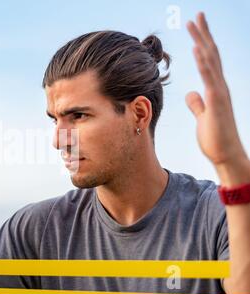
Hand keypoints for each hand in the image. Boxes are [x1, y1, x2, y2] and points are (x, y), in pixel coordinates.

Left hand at [186, 12, 246, 166]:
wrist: (226, 154)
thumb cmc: (215, 137)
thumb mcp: (203, 116)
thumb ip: (198, 104)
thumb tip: (192, 93)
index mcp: (215, 88)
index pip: (208, 60)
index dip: (201, 43)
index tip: (195, 28)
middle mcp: (220, 86)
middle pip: (211, 54)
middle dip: (203, 34)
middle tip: (197, 15)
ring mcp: (220, 92)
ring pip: (211, 61)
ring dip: (201, 41)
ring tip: (194, 24)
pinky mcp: (217, 101)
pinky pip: (209, 78)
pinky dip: (203, 63)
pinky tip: (196, 50)